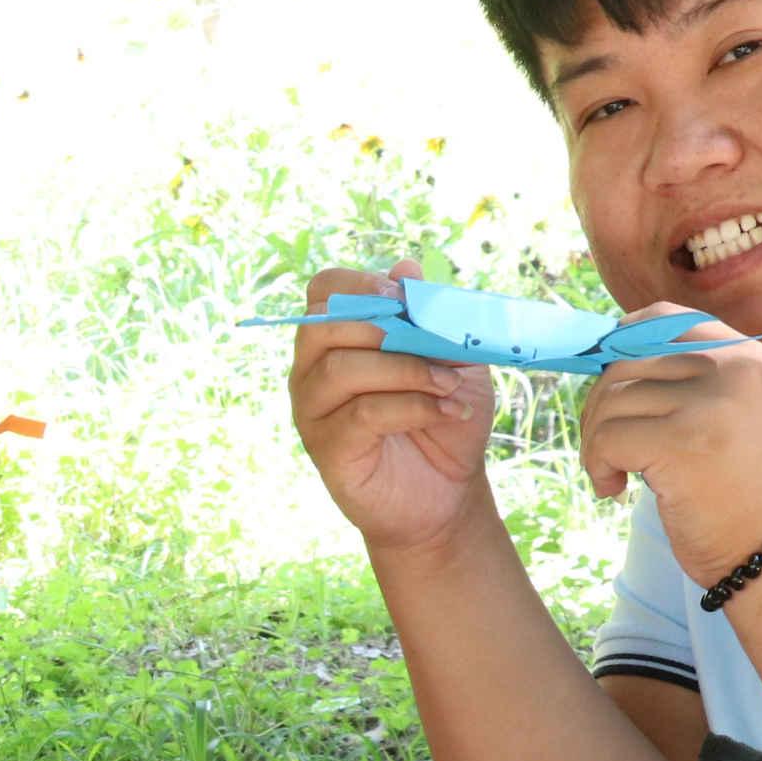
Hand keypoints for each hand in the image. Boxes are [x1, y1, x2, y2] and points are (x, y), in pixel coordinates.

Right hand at [285, 258, 497, 556]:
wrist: (445, 494)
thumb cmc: (443, 418)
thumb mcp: (450, 358)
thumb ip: (429, 315)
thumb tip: (407, 265)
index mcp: (336, 338)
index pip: (323, 291)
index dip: (359, 284)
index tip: (402, 295)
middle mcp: (311, 371)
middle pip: (324, 326)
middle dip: (385, 326)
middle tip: (436, 341)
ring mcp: (313, 411)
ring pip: (342, 369)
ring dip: (407, 369)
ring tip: (451, 385)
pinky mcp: (327, 448)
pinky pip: (363, 413)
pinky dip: (414, 407)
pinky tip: (449, 412)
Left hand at [577, 317, 761, 586]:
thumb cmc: (742, 494)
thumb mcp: (729, 417)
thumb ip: (686, 381)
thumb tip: (604, 352)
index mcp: (750, 356)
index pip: (664, 318)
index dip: (620, 342)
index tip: (608, 382)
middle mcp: (736, 368)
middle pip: (627, 360)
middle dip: (600, 406)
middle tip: (606, 449)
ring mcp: (712, 401)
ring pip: (611, 398)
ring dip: (596, 442)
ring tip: (614, 474)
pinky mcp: (683, 440)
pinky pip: (608, 437)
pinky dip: (597, 464)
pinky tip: (614, 489)